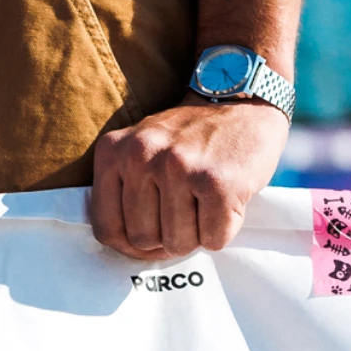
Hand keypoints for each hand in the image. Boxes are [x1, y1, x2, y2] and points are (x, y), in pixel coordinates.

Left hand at [89, 99, 290, 259]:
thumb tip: (129, 251)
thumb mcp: (141, 150)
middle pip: (142, 240)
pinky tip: (227, 200)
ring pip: (178, 244)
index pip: (106, 229)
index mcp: (114, 151)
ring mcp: (179, 167)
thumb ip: (124, 192)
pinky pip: (213, 239)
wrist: (243, 100)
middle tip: (186, 208)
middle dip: (167, 236)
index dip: (130, 245)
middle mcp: (141, 155)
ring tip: (205, 201)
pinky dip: (223, 229)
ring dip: (196, 234)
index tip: (151, 234)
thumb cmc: (190, 137)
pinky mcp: (218, 182)